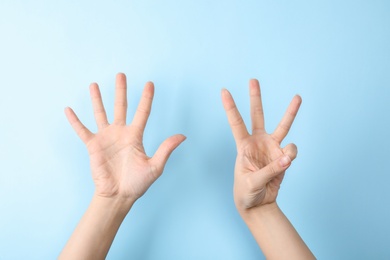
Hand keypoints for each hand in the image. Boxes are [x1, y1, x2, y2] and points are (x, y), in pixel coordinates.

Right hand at [65, 73, 185, 201]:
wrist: (118, 196)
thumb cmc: (137, 183)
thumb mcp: (155, 166)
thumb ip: (166, 149)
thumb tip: (183, 136)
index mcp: (135, 136)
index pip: (142, 112)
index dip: (146, 98)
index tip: (150, 83)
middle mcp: (120, 133)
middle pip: (121, 106)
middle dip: (121, 90)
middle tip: (121, 74)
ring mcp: (106, 138)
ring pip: (100, 113)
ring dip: (97, 99)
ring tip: (94, 84)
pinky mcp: (93, 146)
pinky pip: (82, 130)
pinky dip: (75, 121)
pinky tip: (68, 109)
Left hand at [221, 79, 300, 211]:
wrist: (258, 204)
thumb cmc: (246, 192)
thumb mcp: (252, 182)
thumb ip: (270, 169)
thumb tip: (288, 157)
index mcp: (243, 146)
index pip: (236, 123)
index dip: (230, 107)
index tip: (223, 91)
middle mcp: (258, 142)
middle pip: (257, 115)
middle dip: (255, 97)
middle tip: (253, 80)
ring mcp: (271, 147)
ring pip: (282, 125)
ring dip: (290, 111)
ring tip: (297, 98)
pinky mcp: (283, 156)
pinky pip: (291, 150)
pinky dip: (291, 155)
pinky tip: (286, 162)